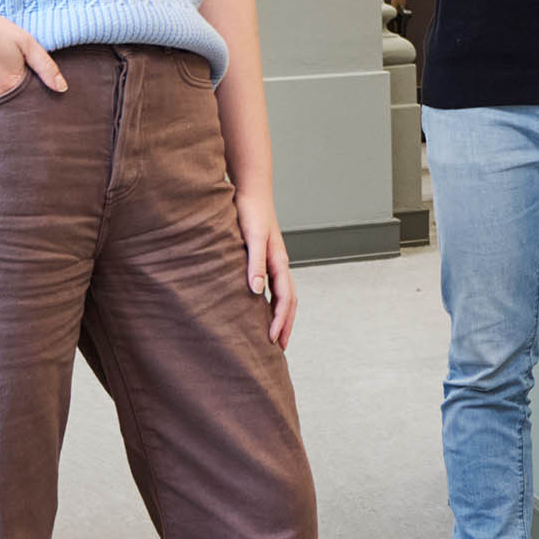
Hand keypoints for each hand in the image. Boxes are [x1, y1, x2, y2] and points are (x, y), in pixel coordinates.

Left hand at [239, 186, 294, 347]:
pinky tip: (261, 308)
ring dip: (282, 316)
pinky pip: (274, 286)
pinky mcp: (265, 257)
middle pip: (289, 301)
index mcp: (278, 261)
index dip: (281, 320)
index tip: (274, 341)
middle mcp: (279, 263)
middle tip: (279, 348)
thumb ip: (254, 263)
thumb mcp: (252, 238)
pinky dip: (273, 302)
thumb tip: (256, 291)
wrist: (250, 189)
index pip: (285, 298)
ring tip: (276, 334)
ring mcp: (274, 260)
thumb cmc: (250, 212)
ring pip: (284, 294)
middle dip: (286, 324)